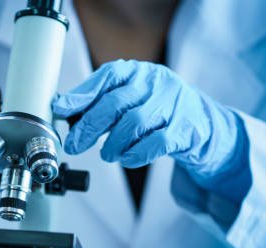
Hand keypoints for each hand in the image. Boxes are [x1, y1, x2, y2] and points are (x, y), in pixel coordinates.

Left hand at [52, 59, 250, 201]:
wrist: (204, 126)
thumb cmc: (157, 112)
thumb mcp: (130, 100)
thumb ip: (100, 102)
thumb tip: (63, 108)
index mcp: (139, 72)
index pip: (107, 77)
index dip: (81, 94)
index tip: (61, 109)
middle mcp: (157, 82)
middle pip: (116, 102)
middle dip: (89, 126)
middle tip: (75, 144)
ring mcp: (174, 104)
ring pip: (133, 123)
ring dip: (112, 144)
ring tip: (107, 154)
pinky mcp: (185, 129)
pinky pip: (154, 143)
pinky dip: (134, 155)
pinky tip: (127, 157)